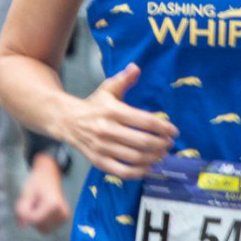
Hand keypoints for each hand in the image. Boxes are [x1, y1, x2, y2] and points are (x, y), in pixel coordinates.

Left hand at [15, 154, 69, 233]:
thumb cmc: (37, 183)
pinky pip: (48, 228)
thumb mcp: (25, 194)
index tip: (26, 204)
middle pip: (39, 225)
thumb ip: (21, 210)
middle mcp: (62, 212)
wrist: (49, 175)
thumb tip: (22, 226)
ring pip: (43, 229)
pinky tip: (43, 211)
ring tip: (38, 206)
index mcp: (53, 204)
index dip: (26, 214)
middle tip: (33, 203)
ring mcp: (64, 216)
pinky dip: (42, 222)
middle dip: (32, 217)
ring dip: (37, 220)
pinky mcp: (64, 218)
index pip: (34, 219)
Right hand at [66, 63, 177, 178]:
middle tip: (169, 143)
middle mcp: (107, 130)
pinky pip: (122, 172)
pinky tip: (148, 167)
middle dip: (162, 144)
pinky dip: (139, 172)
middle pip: (143, 141)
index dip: (163, 127)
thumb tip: (136, 68)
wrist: (67, 121)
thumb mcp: (108, 89)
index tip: (174, 131)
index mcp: (113, 111)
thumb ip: (124, 80)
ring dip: (154, 158)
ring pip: (135, 158)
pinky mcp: (98, 161)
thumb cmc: (93, 105)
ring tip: (162, 154)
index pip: (144, 121)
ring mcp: (102, 148)